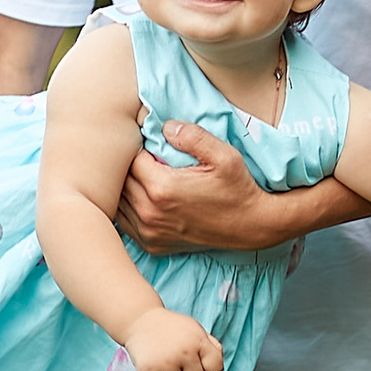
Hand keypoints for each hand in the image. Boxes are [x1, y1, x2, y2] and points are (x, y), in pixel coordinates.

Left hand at [120, 117, 284, 255]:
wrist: (252, 226)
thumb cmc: (239, 189)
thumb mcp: (224, 155)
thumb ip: (193, 136)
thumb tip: (165, 126)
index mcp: (162, 188)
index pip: (130, 159)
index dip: (138, 146)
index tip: (151, 143)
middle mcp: (150, 212)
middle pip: (120, 180)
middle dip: (129, 166)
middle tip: (147, 157)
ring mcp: (149, 232)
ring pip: (118, 202)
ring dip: (126, 187)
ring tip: (145, 176)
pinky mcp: (152, 244)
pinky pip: (125, 223)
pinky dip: (128, 208)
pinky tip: (143, 198)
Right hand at [125, 303, 227, 370]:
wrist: (140, 319)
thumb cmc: (171, 328)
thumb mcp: (194, 329)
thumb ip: (210, 347)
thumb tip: (217, 369)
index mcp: (198, 340)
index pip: (215, 369)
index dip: (206, 369)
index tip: (196, 361)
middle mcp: (184, 351)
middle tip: (176, 360)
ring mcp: (166, 362)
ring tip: (164, 365)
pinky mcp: (148, 370)